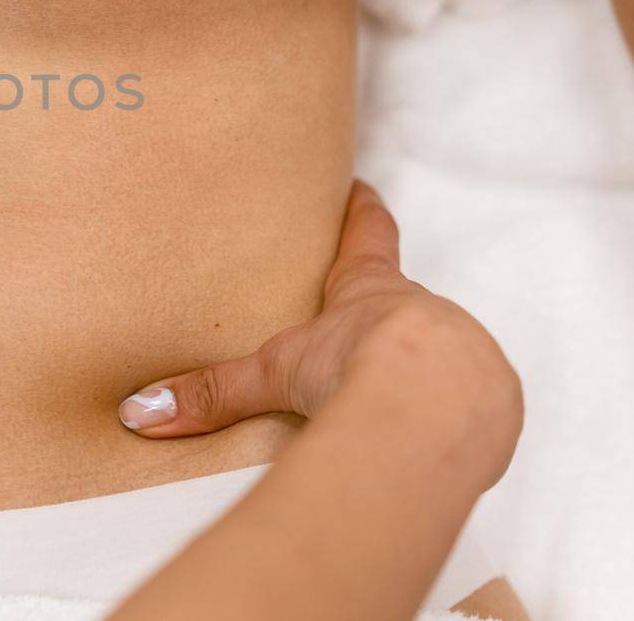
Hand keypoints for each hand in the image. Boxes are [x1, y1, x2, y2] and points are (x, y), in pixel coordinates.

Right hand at [116, 181, 521, 486]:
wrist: (437, 404)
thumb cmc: (361, 364)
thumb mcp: (276, 372)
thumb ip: (214, 391)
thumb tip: (141, 410)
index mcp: (373, 292)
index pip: (368, 236)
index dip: (362, 212)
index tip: (361, 186)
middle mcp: (428, 316)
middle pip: (410, 306)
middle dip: (393, 320)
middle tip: (371, 328)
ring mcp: (467, 361)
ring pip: (445, 364)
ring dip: (426, 382)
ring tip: (401, 410)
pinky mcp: (491, 411)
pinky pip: (471, 416)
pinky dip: (453, 427)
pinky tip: (432, 447)